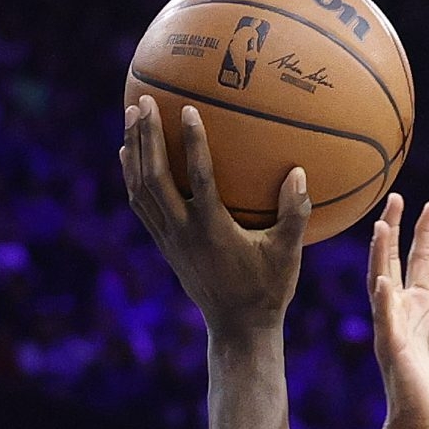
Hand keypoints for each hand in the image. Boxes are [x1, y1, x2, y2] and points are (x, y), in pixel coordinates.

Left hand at [121, 96, 310, 336]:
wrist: (237, 328)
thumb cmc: (268, 289)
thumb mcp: (288, 253)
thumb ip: (295, 213)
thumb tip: (299, 172)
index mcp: (212, 229)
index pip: (198, 178)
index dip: (191, 143)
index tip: (186, 109)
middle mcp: (183, 232)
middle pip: (154, 178)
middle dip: (147, 137)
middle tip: (143, 100)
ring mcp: (169, 240)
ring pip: (140, 190)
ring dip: (134, 151)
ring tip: (131, 115)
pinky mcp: (164, 246)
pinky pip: (141, 206)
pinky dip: (132, 177)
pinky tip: (129, 155)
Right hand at [368, 195, 428, 428]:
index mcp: (419, 308)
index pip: (418, 262)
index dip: (423, 234)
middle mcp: (401, 311)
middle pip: (392, 261)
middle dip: (392, 230)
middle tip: (395, 197)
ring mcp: (392, 326)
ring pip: (380, 282)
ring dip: (379, 255)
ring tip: (379, 226)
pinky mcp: (390, 346)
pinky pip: (384, 318)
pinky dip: (383, 299)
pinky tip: (383, 279)